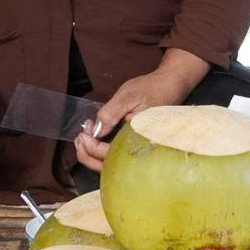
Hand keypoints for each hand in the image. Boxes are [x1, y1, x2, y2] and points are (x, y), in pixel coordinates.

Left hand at [77, 49, 214, 168]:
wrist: (170, 85)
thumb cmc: (151, 89)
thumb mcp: (128, 96)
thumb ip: (111, 113)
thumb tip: (96, 131)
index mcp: (138, 138)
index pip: (110, 154)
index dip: (92, 147)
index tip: (82, 134)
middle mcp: (139, 147)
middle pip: (109, 165)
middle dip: (88, 155)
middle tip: (79, 140)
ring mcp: (137, 146)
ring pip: (111, 162)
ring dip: (93, 153)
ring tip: (83, 136)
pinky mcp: (135, 142)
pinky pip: (116, 152)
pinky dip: (102, 147)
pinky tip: (95, 134)